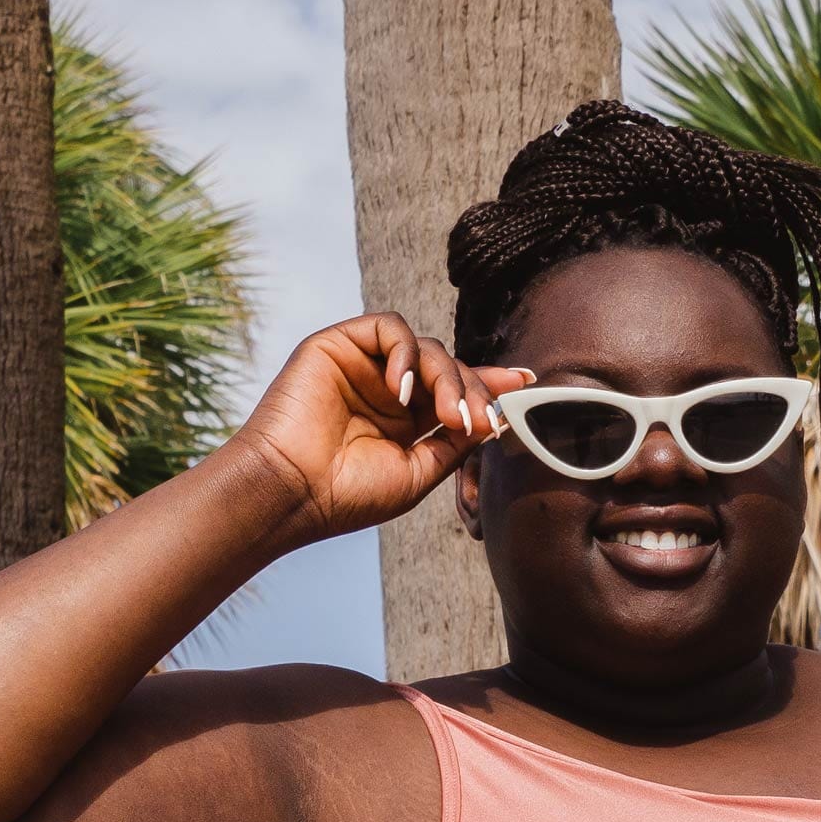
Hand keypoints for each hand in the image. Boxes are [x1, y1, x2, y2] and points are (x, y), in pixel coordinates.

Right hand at [232, 312, 532, 538]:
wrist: (293, 491)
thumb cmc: (348, 495)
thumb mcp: (418, 474)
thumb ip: (454, 444)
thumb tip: (494, 419)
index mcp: (406, 423)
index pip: (456, 391)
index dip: (492, 384)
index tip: (527, 382)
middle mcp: (387, 391)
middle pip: (450, 368)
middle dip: (474, 390)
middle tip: (477, 422)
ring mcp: (364, 367)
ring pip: (427, 347)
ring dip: (446, 376)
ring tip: (444, 415)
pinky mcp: (339, 345)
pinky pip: (389, 327)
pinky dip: (406, 353)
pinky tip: (402, 390)